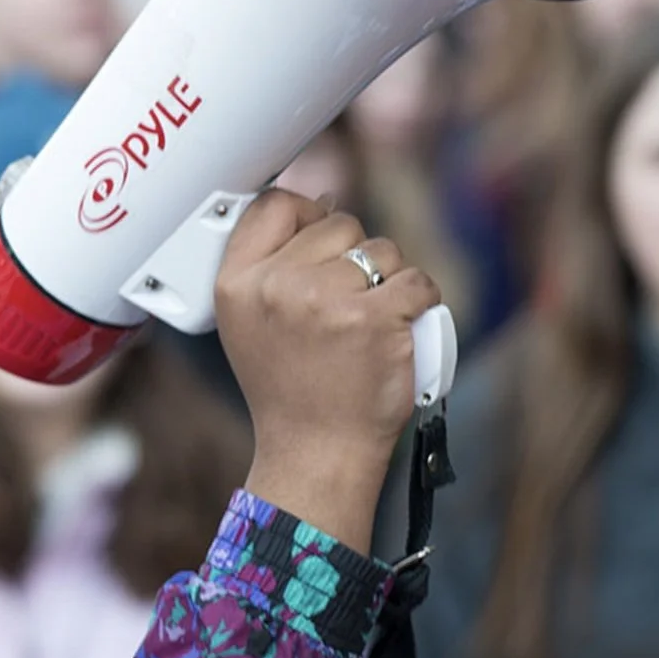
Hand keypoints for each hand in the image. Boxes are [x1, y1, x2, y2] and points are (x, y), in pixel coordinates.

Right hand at [214, 188, 441, 552]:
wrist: (316, 453)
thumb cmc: (290, 389)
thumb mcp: (249, 322)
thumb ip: (270, 264)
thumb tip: (324, 204)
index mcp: (238, 283)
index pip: (275, 204)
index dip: (305, 214)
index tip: (319, 242)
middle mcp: (276, 286)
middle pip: (337, 222)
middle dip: (352, 254)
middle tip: (345, 304)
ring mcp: (327, 301)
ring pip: (381, 250)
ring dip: (388, 276)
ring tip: (371, 319)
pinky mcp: (376, 320)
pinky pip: (417, 280)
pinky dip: (421, 299)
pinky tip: (405, 321)